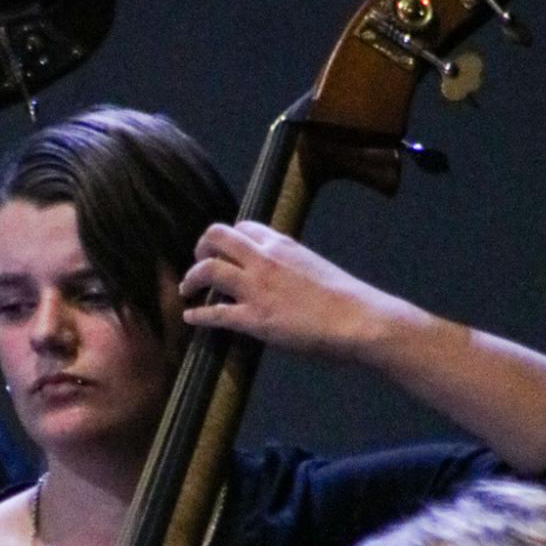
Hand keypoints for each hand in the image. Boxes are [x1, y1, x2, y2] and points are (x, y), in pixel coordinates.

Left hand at [180, 222, 393, 357]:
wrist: (359, 318)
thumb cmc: (345, 297)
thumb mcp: (313, 265)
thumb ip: (290, 264)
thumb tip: (280, 275)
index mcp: (282, 244)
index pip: (243, 227)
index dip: (227, 238)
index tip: (222, 250)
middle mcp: (264, 259)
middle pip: (216, 236)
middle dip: (201, 247)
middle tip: (198, 263)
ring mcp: (257, 288)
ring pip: (208, 269)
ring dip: (192, 277)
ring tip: (187, 289)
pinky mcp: (255, 318)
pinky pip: (215, 313)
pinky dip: (198, 315)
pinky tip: (191, 317)